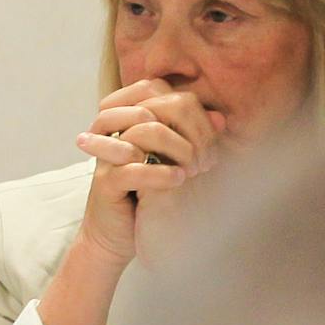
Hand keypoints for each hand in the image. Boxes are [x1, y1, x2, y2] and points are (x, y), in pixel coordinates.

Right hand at [70, 77, 212, 267]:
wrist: (117, 235)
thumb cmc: (146, 195)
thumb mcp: (173, 160)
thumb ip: (194, 136)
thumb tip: (220, 119)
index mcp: (126, 119)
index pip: (157, 88)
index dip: (191, 108)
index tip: (208, 140)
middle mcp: (112, 131)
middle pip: (154, 105)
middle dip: (190, 130)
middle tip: (205, 160)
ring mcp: (106, 156)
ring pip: (144, 129)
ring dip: (179, 148)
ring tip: (193, 169)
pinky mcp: (104, 183)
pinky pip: (132, 168)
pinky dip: (161, 173)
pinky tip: (178, 180)